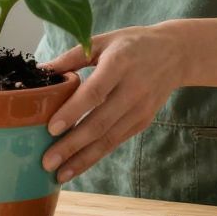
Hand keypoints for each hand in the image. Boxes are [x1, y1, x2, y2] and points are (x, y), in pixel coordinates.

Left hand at [38, 24, 184, 183]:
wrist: (176, 53)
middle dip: (72, 145)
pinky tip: (78, 165)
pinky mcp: (143, 121)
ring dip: (83, 159)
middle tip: (47, 162)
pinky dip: (96, 156)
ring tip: (59, 174)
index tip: (51, 128)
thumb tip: (41, 71)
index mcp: (119, 63)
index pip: (95, 92)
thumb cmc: (132, 44)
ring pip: (109, 139)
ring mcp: (140, 109)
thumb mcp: (103, 41)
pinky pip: (117, 141)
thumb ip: (72, 57)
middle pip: (100, 122)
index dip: (73, 111)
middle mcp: (133, 89)